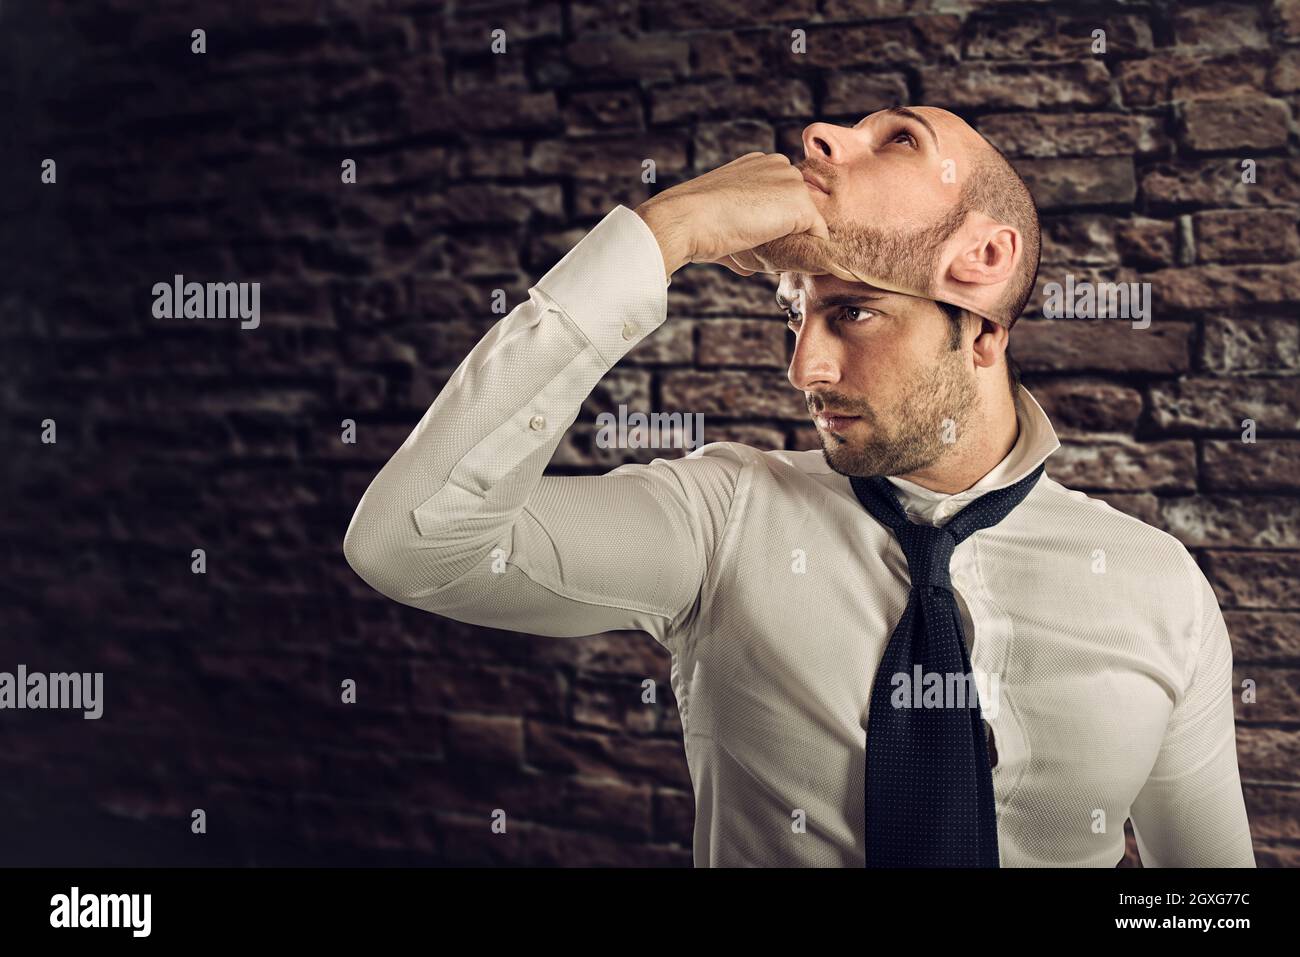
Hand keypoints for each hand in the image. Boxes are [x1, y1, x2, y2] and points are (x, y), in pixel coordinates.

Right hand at [635, 152, 855, 280]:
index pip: (782, 196)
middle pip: (799, 206)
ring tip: (771, 257)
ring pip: (808, 221)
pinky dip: (807, 251)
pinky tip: (786, 260)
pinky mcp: (800, 204)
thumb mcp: (720, 218)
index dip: (775, 221)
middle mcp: (778, 165)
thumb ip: (741, 233)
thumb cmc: (694, 223)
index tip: (760, 241)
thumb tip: (748, 266)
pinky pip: (817, 234)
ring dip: (796, 241)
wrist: (686, 219)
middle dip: (789, 231)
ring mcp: (791, 182)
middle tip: (767, 253)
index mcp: (758, 164)